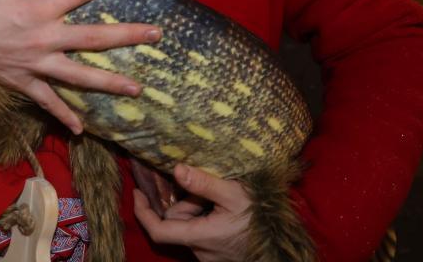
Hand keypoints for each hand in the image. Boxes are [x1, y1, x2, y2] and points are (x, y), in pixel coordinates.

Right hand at [0, 0, 160, 133]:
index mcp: (41, 8)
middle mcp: (46, 38)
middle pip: (94, 38)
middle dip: (128, 35)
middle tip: (156, 34)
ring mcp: (38, 64)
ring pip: (80, 77)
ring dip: (110, 84)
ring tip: (137, 89)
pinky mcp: (26, 84)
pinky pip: (48, 103)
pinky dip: (64, 116)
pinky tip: (81, 129)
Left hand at [133, 164, 252, 261]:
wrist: (285, 248)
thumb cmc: (261, 221)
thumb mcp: (234, 195)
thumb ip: (204, 183)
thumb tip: (175, 168)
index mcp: (198, 236)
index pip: (158, 230)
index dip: (142, 211)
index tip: (137, 192)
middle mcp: (199, 249)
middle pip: (177, 221)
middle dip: (184, 201)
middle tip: (206, 187)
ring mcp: (209, 253)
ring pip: (191, 225)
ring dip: (199, 208)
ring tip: (221, 195)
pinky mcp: (219, 252)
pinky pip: (203, 230)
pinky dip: (207, 216)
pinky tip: (224, 205)